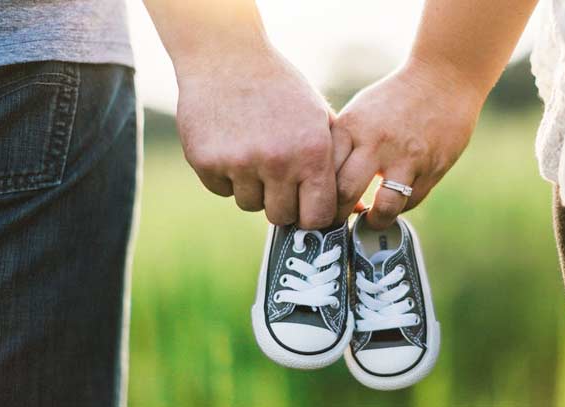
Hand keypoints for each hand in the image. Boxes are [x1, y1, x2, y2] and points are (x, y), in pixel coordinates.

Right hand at [176, 45, 336, 228]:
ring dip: (252, 187)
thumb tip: (358, 208)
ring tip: (253, 152)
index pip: (317, 216)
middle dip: (280, 202)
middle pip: (280, 216)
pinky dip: (225, 175)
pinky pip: (221, 190)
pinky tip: (231, 145)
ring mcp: (240, 163)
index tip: (305, 207)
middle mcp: (278, 161)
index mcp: (312, 152)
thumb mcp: (318, 117)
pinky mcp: (206, 162)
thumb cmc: (280, 89)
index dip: (311, 216)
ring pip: (249, 204)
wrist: (227, 56)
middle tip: (276, 176)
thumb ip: (336, 162)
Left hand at [331, 58, 484, 228]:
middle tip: (337, 222)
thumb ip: (341, 146)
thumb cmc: (393, 99)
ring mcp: (407, 157)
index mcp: (351, 127)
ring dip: (373, 221)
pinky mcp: (432, 168)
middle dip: (338, 216)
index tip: (316, 205)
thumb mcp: (358, 113)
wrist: (443, 79)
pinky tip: (393, 201)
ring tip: (370, 220)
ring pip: (383, 207)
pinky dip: (399, 207)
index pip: (322, 172)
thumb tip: (321, 186)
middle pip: (345, 194)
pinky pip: (410, 202)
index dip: (316, 196)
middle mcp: (376, 142)